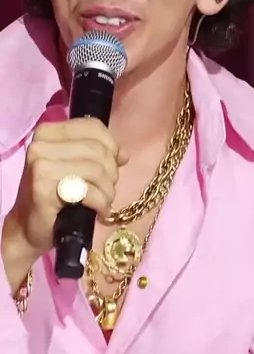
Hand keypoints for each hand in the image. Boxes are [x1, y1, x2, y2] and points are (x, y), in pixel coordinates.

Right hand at [2, 118, 126, 285]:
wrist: (28, 227)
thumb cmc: (55, 196)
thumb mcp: (77, 168)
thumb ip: (100, 155)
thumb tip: (124, 154)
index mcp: (48, 132)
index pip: (93, 127)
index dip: (112, 146)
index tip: (112, 165)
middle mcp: (41, 144)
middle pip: (98, 149)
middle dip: (111, 172)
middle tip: (107, 190)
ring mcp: (40, 165)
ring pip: (96, 169)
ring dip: (108, 190)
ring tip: (104, 202)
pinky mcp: (43, 188)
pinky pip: (87, 190)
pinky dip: (100, 202)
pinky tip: (98, 211)